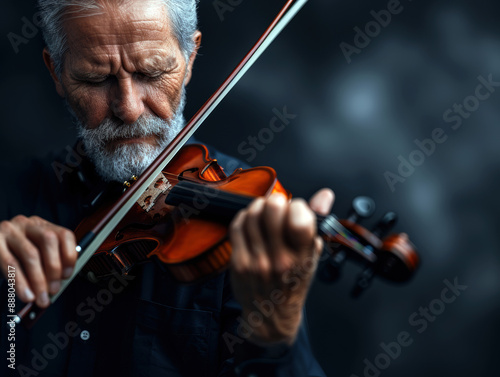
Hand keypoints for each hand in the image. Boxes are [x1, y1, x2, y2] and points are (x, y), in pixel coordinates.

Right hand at [0, 215, 76, 307]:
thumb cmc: (12, 254)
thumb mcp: (33, 252)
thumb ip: (47, 263)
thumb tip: (57, 284)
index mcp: (41, 226)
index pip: (64, 235)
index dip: (69, 256)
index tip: (66, 275)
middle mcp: (27, 225)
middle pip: (49, 241)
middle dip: (54, 269)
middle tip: (53, 290)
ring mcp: (10, 231)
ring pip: (31, 253)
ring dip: (38, 279)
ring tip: (40, 297)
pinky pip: (10, 264)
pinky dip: (21, 283)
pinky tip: (26, 294)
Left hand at [229, 188, 334, 344]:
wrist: (271, 314)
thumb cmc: (293, 282)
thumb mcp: (311, 255)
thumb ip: (317, 222)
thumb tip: (324, 195)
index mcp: (302, 257)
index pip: (299, 219)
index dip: (297, 206)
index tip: (296, 209)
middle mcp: (280, 260)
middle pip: (272, 210)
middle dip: (276, 201)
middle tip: (277, 205)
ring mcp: (257, 261)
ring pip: (252, 215)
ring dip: (258, 206)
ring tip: (263, 210)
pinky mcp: (239, 262)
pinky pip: (237, 227)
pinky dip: (244, 217)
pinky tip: (250, 221)